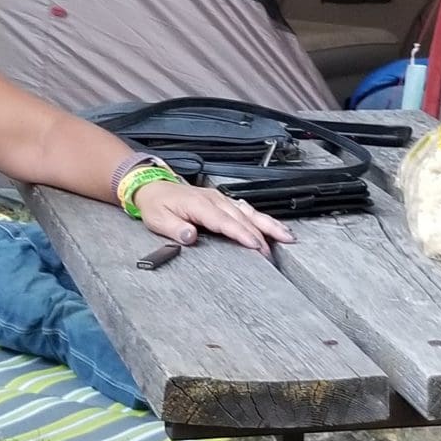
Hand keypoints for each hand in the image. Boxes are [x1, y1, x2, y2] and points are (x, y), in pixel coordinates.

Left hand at [132, 179, 295, 249]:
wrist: (154, 187)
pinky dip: (263, 219)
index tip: (255, 245)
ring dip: (269, 225)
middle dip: (261, 235)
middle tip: (274, 252)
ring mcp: (222, 199)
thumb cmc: (157, 205)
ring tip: (287, 237)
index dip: (241, 234)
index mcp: (200, 204)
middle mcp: (215, 200)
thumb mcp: (158, 219)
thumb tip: (190, 237)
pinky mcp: (224, 201)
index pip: (225, 221)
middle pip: (243, 218)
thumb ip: (175, 229)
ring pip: (250, 212)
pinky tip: (274, 228)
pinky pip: (247, 210)